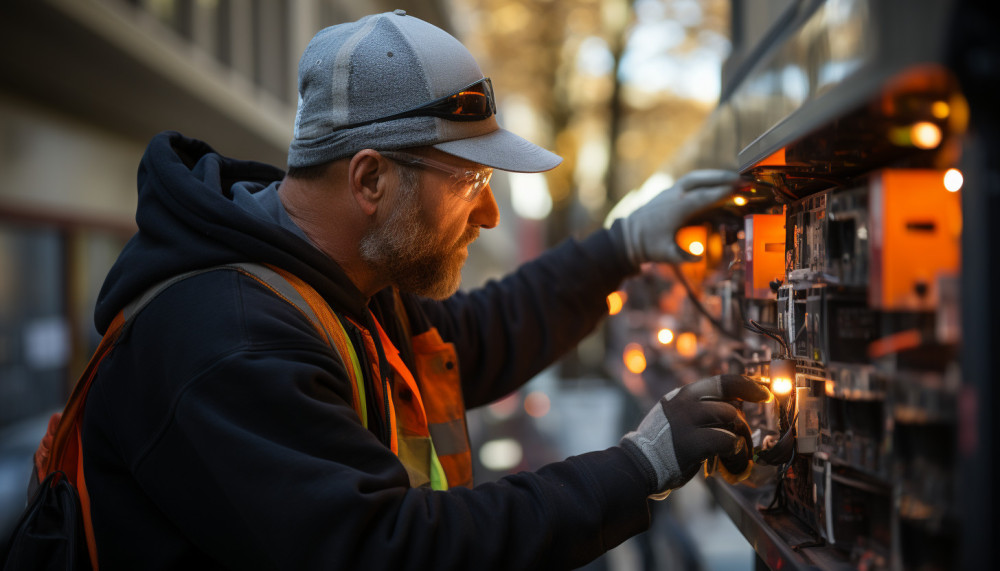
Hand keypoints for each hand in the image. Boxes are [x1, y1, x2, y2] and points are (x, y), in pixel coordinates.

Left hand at [620, 170, 741, 264]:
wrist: (628, 237)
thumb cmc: (648, 246)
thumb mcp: (665, 254)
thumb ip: (682, 257)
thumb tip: (699, 257)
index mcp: (674, 209)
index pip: (701, 198)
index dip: (719, 193)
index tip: (736, 189)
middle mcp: (672, 197)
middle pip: (698, 180)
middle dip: (720, 177)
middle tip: (741, 178)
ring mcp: (670, 193)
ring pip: (693, 178)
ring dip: (713, 175)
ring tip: (733, 177)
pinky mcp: (669, 193)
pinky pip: (689, 182)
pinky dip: (704, 180)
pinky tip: (716, 183)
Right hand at [620, 374, 768, 497]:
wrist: (639, 464)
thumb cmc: (663, 444)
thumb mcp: (677, 416)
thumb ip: (700, 408)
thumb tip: (736, 406)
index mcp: (683, 395)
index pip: (722, 381)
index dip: (747, 385)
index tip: (763, 393)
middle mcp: (685, 402)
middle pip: (730, 402)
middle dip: (743, 423)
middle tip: (746, 437)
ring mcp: (687, 421)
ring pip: (732, 420)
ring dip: (742, 440)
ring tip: (738, 455)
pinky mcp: (692, 443)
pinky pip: (728, 442)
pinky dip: (737, 455)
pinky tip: (732, 464)